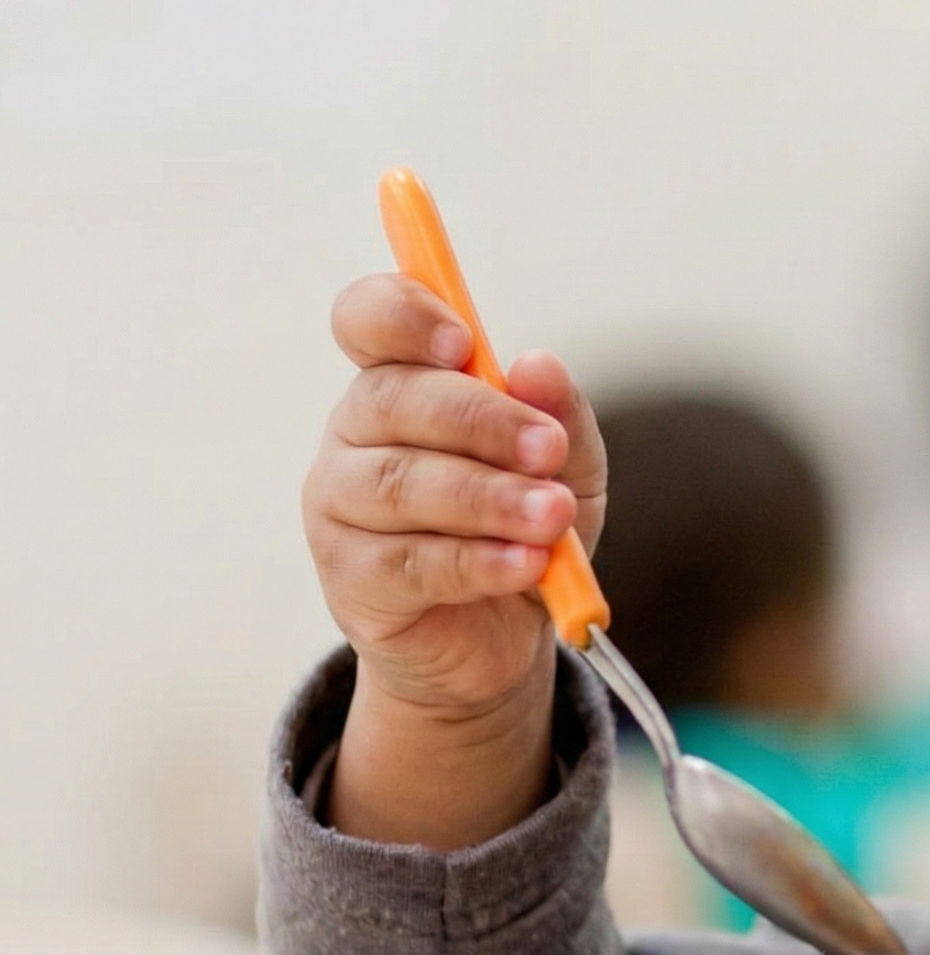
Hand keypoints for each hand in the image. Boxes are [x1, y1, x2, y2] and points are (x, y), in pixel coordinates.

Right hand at [303, 273, 607, 847]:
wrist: (500, 639)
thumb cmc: (523, 528)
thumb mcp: (566, 467)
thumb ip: (559, 414)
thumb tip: (540, 364)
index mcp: (400, 384)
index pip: (367, 319)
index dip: (402, 315)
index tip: (465, 342)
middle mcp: (355, 436)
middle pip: (393, 401)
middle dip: (482, 421)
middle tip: (550, 450)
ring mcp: (339, 508)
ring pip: (399, 485)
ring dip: (486, 498)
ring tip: (552, 518)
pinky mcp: (351, 580)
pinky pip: (409, 562)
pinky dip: (476, 562)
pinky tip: (527, 565)